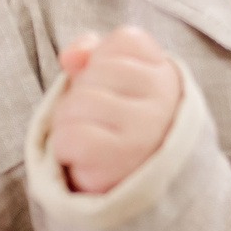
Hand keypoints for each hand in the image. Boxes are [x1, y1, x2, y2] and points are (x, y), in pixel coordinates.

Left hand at [53, 27, 182, 192]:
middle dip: (81, 94)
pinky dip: (63, 147)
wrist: (142, 190)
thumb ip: (96, 55)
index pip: (124, 40)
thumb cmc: (122, 127)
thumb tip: (71, 56)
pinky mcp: (121, 160)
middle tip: (97, 120)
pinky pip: (70, 136)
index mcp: (167, 76)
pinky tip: (81, 156)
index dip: (104, 60)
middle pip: (95, 71)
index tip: (114, 87)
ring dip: (68, 122)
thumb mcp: (117, 84)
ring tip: (89, 138)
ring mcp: (145, 131)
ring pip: (77, 103)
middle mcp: (163, 101)